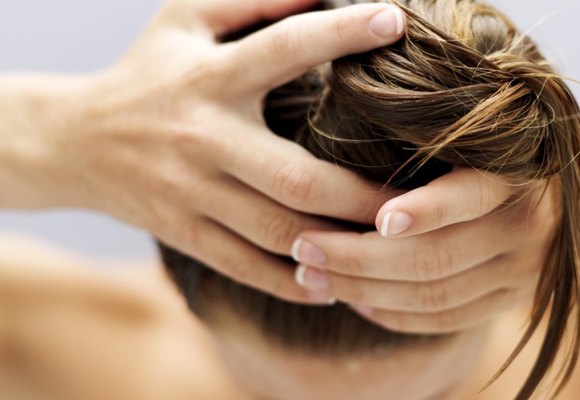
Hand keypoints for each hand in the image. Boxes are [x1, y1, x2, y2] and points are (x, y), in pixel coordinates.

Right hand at [37, 0, 405, 303]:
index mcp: (207, 78)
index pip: (283, 49)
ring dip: (338, 246)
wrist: (73, 141)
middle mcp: (201, 139)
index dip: (341, 33)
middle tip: (420, 199)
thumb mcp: (185, 21)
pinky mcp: (185, 234)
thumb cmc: (147, 72)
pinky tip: (334, 283)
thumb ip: (252, 1)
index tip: (397, 23)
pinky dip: (293, 281)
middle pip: (295, 176)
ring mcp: (191, 195)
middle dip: (362, 193)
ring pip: (278, 231)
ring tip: (392, 248)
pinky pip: (246, 266)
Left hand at [293, 168, 558, 332]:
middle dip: (356, 258)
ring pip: (432, 295)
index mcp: (517, 175)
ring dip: (364, 290)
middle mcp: (525, 228)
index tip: (378, 219)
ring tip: (314, 276)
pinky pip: (446, 318)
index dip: (425, 211)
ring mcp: (522, 273)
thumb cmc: (517, 154)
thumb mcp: (494, 135)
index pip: (467, 197)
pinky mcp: (513, 301)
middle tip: (303, 248)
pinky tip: (359, 302)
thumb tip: (352, 172)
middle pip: (433, 259)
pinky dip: (396, 315)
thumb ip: (440, 150)